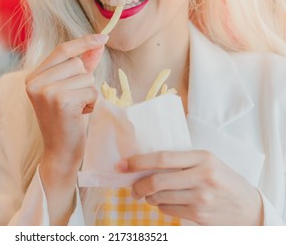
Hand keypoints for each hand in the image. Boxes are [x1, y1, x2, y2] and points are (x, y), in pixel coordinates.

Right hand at [25, 34, 107, 224]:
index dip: (84, 42)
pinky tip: (80, 115)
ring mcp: (46, 92)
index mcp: (34, 77)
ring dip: (88, 93)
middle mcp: (35, 82)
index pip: (62, 50)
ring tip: (77, 108)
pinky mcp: (61, 101)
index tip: (104, 37)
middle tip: (75, 100)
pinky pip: (91, 90)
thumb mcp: (69, 89)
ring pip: (86, 76)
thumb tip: (98, 44)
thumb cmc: (66, 121)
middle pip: (77, 63)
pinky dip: (92, 103)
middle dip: (84, 81)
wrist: (59, 152)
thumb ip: (81, 66)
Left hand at [116, 150, 263, 224]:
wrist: (249, 207)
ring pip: (159, 198)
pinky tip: (165, 203)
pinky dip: (160, 207)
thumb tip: (145, 164)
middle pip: (157, 181)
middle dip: (137, 186)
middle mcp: (202, 176)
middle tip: (132, 188)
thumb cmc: (223, 180)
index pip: (162, 158)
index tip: (122, 165)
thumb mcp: (207, 161)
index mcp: (202, 157)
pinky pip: (168, 210)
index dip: (138, 162)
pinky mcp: (199, 215)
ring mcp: (201, 198)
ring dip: (148, 198)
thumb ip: (181, 160)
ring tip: (149, 196)